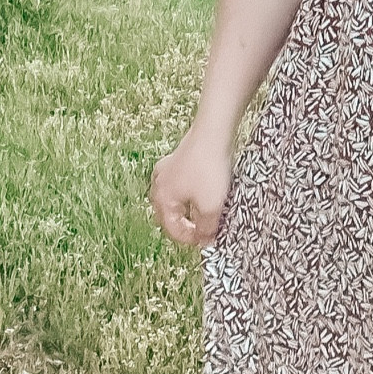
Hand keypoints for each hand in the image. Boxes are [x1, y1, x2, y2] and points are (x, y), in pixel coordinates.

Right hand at [149, 127, 232, 248]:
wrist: (213, 132)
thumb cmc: (209, 169)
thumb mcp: (211, 206)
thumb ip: (207, 228)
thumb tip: (205, 241)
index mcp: (162, 200)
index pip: (172, 229)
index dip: (190, 238)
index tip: (206, 241)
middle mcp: (159, 184)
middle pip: (169, 213)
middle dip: (185, 224)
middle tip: (203, 230)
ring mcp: (167, 169)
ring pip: (175, 197)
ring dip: (187, 207)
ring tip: (204, 211)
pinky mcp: (179, 157)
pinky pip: (181, 181)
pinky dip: (190, 191)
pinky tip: (203, 188)